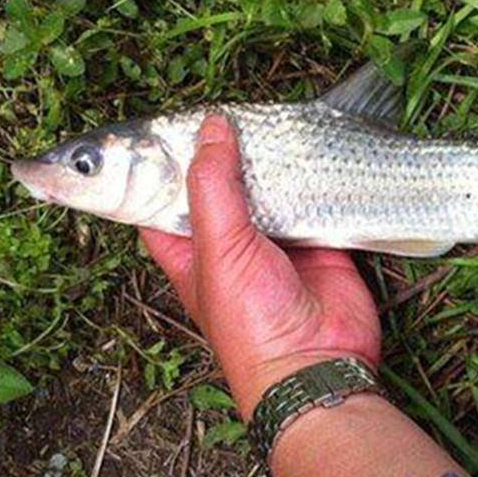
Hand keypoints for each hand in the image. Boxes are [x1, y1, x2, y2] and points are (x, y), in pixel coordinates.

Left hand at [139, 114, 381, 418]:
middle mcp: (230, 243)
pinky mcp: (317, 241)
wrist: (317, 363)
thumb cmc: (251, 325)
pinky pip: (314, 200)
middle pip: (219, 186)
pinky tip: (313, 151)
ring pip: (267, 188)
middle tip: (229, 113)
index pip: (161, 198)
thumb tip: (211, 129)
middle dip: (224, 153)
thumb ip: (213, 186)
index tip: (168, 124)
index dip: (160, 163)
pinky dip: (315, 178)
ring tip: (270, 121)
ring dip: (271, 162)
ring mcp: (275, 242)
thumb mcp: (218, 249)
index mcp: (189, 248)